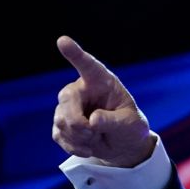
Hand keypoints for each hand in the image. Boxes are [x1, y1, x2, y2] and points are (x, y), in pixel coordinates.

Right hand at [52, 35, 156, 166]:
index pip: (87, 65)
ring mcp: (69, 106)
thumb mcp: (130, 125)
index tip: (63, 41)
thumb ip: (114, 121)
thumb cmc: (130, 127)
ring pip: (61, 120)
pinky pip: (59, 135)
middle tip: (93, 133)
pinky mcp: (62, 123)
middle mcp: (82, 90)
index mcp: (101, 82)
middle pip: (66, 99)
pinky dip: (74, 146)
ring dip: (79, 137)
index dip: (75, 54)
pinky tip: (88, 147)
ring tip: (96, 138)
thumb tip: (92, 120)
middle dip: (78, 123)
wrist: (123, 145)